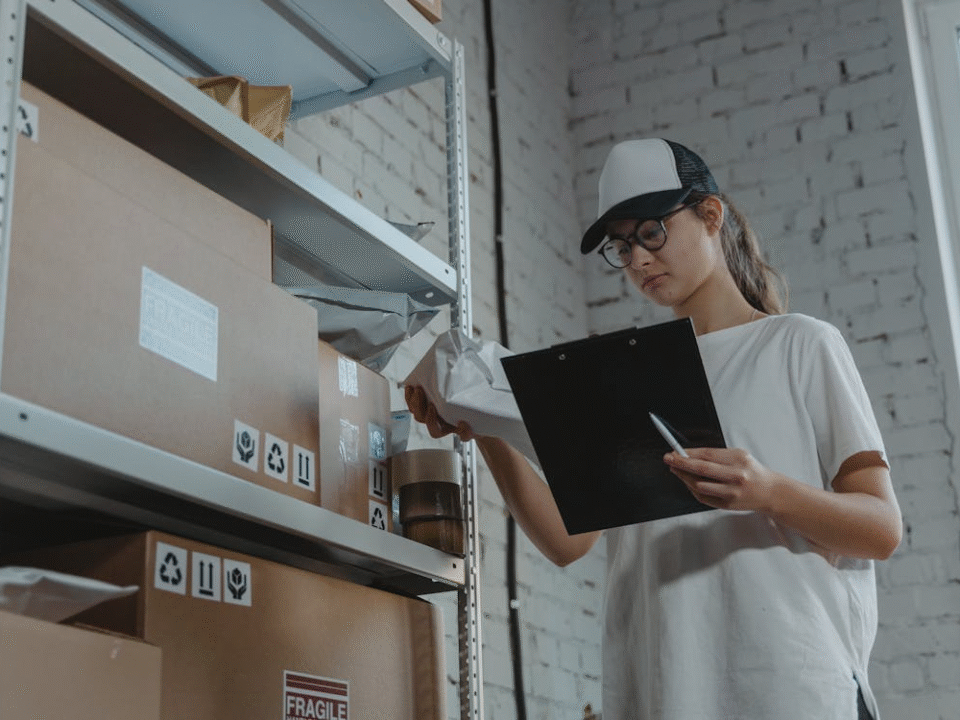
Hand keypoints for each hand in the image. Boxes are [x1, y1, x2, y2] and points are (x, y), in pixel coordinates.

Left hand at [404, 385, 475, 441]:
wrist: (475, 411)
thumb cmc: (472, 420)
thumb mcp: (473, 427)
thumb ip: (467, 431)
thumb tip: (464, 425)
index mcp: (444, 428)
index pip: (434, 430)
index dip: (431, 420)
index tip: (433, 407)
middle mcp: (435, 421)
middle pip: (420, 418)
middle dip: (418, 405)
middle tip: (420, 391)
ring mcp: (429, 411)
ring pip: (414, 410)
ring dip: (412, 399)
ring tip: (416, 388)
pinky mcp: (426, 401)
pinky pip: (413, 402)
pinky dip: (410, 395)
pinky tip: (410, 386)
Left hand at [664, 447, 778, 512]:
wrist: (770, 492)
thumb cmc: (751, 471)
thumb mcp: (739, 456)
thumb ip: (716, 455)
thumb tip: (689, 454)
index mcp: (738, 460)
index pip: (707, 455)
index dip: (688, 453)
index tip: (675, 451)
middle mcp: (736, 476)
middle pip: (702, 469)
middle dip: (681, 463)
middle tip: (668, 459)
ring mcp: (731, 492)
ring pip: (699, 485)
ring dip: (684, 477)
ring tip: (676, 470)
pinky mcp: (727, 505)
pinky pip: (703, 497)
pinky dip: (692, 489)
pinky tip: (688, 482)